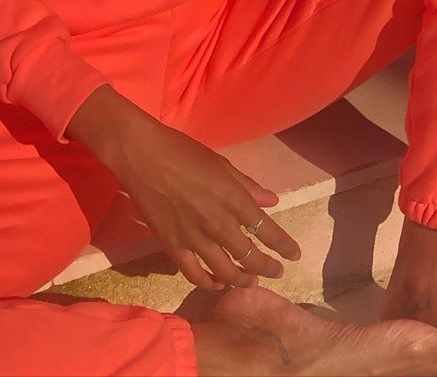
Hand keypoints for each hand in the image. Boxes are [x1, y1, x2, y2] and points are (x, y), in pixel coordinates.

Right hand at [83, 95, 302, 290]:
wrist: (142, 155)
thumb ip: (247, 185)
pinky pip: (194, 274)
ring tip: (250, 282)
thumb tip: (272, 201)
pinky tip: (216, 283)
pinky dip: (208, 283)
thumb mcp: (221, 163)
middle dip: (268, 268)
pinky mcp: (171, 246)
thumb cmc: (184, 151)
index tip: (294, 255)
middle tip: (277, 272)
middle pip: (249, 257)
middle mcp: (217, 223)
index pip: (267, 230)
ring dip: (241, 280)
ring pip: (224, 272)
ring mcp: (194, 238)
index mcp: (233, 198)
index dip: (283, 246)